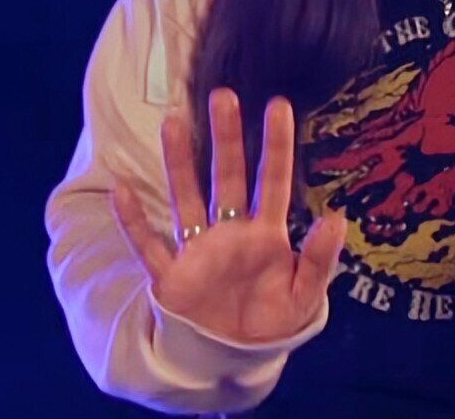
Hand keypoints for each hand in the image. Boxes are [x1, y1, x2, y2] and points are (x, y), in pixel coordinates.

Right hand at [111, 89, 346, 343]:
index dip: (277, 144)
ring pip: (186, 198)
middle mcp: (230, 231)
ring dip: (178, 162)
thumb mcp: (304, 296)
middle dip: (226, 137)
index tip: (279, 104)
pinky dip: (133, 222)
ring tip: (172, 121)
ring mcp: (198, 250)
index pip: (274, 180)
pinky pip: (148, 246)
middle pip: (228, 176)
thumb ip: (320, 260)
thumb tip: (336, 218)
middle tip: (223, 95)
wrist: (236, 359)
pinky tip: (119, 191)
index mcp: (266, 233)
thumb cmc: (273, 319)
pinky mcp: (171, 278)